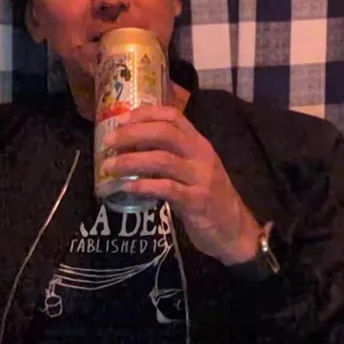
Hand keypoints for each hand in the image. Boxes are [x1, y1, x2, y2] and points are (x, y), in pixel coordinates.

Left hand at [101, 104, 262, 264]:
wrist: (234, 230)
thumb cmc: (209, 197)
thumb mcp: (194, 169)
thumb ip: (171, 156)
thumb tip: (131, 147)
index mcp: (199, 144)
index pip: (173, 116)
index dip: (145, 114)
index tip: (121, 119)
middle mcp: (201, 155)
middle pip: (165, 133)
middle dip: (132, 134)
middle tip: (108, 142)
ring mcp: (201, 178)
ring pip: (162, 160)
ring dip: (131, 161)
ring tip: (109, 167)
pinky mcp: (197, 201)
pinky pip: (167, 189)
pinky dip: (143, 186)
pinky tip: (126, 188)